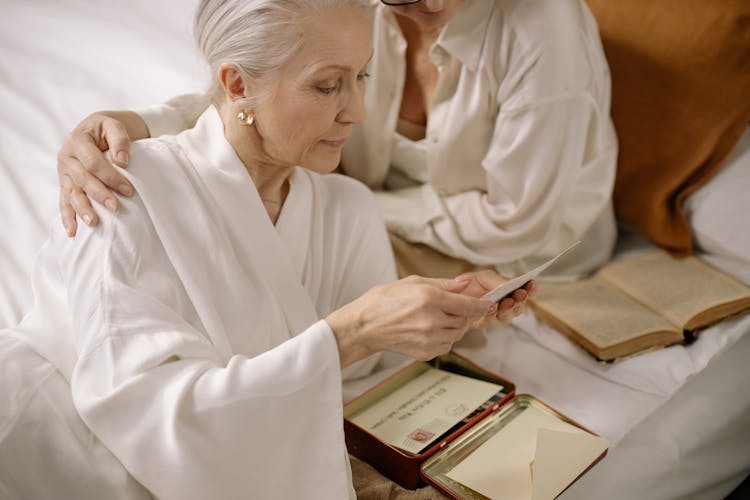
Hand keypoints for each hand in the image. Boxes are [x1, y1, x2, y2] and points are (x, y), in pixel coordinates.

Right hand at [57, 111, 147, 235]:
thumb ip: (119, 140)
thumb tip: (122, 161)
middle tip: (116, 208)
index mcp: (77, 141)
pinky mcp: (65, 183)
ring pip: (72, 193)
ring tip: (93, 223)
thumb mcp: (114, 126)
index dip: (111, 177)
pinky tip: (72, 231)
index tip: (128, 190)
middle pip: (82, 179)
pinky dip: (67, 217)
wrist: (96, 129)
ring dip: (82, 209)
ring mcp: (63, 172)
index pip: (93, 162)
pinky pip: (64, 201)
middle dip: (100, 194)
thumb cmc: (107, 130)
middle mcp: (66, 157)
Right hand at [326, 275, 494, 366]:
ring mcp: (428, 339)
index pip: (468, 305)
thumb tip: (466, 283)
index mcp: (429, 298)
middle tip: (457, 308)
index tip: (490, 305)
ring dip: (456, 326)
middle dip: (466, 314)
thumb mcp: (413, 282)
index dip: (483, 306)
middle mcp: (431, 320)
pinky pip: (447, 345)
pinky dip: (445, 338)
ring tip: (439, 317)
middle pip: (465, 320)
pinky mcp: (425, 352)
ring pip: (458, 334)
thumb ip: (444, 284)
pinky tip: (431, 329)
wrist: (364, 326)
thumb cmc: (384, 300)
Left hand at [453, 270, 536, 328]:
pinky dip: (494, 315)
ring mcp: (497, 315)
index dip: (531, 288)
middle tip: (521, 294)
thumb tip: (509, 283)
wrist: (450, 297)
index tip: (532, 283)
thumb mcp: (482, 277)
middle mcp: (507, 304)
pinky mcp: (485, 323)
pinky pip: (492, 321)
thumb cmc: (469, 285)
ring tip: (509, 301)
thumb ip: (495, 279)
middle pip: (520, 305)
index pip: (525, 290)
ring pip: (508, 315)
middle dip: (521, 299)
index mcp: (510, 290)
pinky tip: (494, 310)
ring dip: (509, 308)